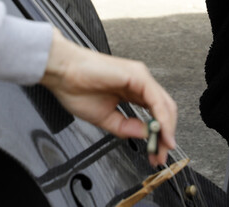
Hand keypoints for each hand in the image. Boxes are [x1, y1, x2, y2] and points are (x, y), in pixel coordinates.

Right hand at [40, 30, 177, 166]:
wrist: (62, 73)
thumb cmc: (76, 88)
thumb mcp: (105, 118)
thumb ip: (126, 127)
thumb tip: (145, 134)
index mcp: (131, 91)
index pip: (154, 114)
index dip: (159, 135)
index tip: (156, 153)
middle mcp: (139, 83)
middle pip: (164, 110)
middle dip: (165, 135)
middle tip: (160, 154)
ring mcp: (140, 77)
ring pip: (165, 105)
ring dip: (166, 129)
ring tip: (161, 147)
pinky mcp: (137, 75)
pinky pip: (156, 99)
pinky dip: (162, 118)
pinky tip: (159, 131)